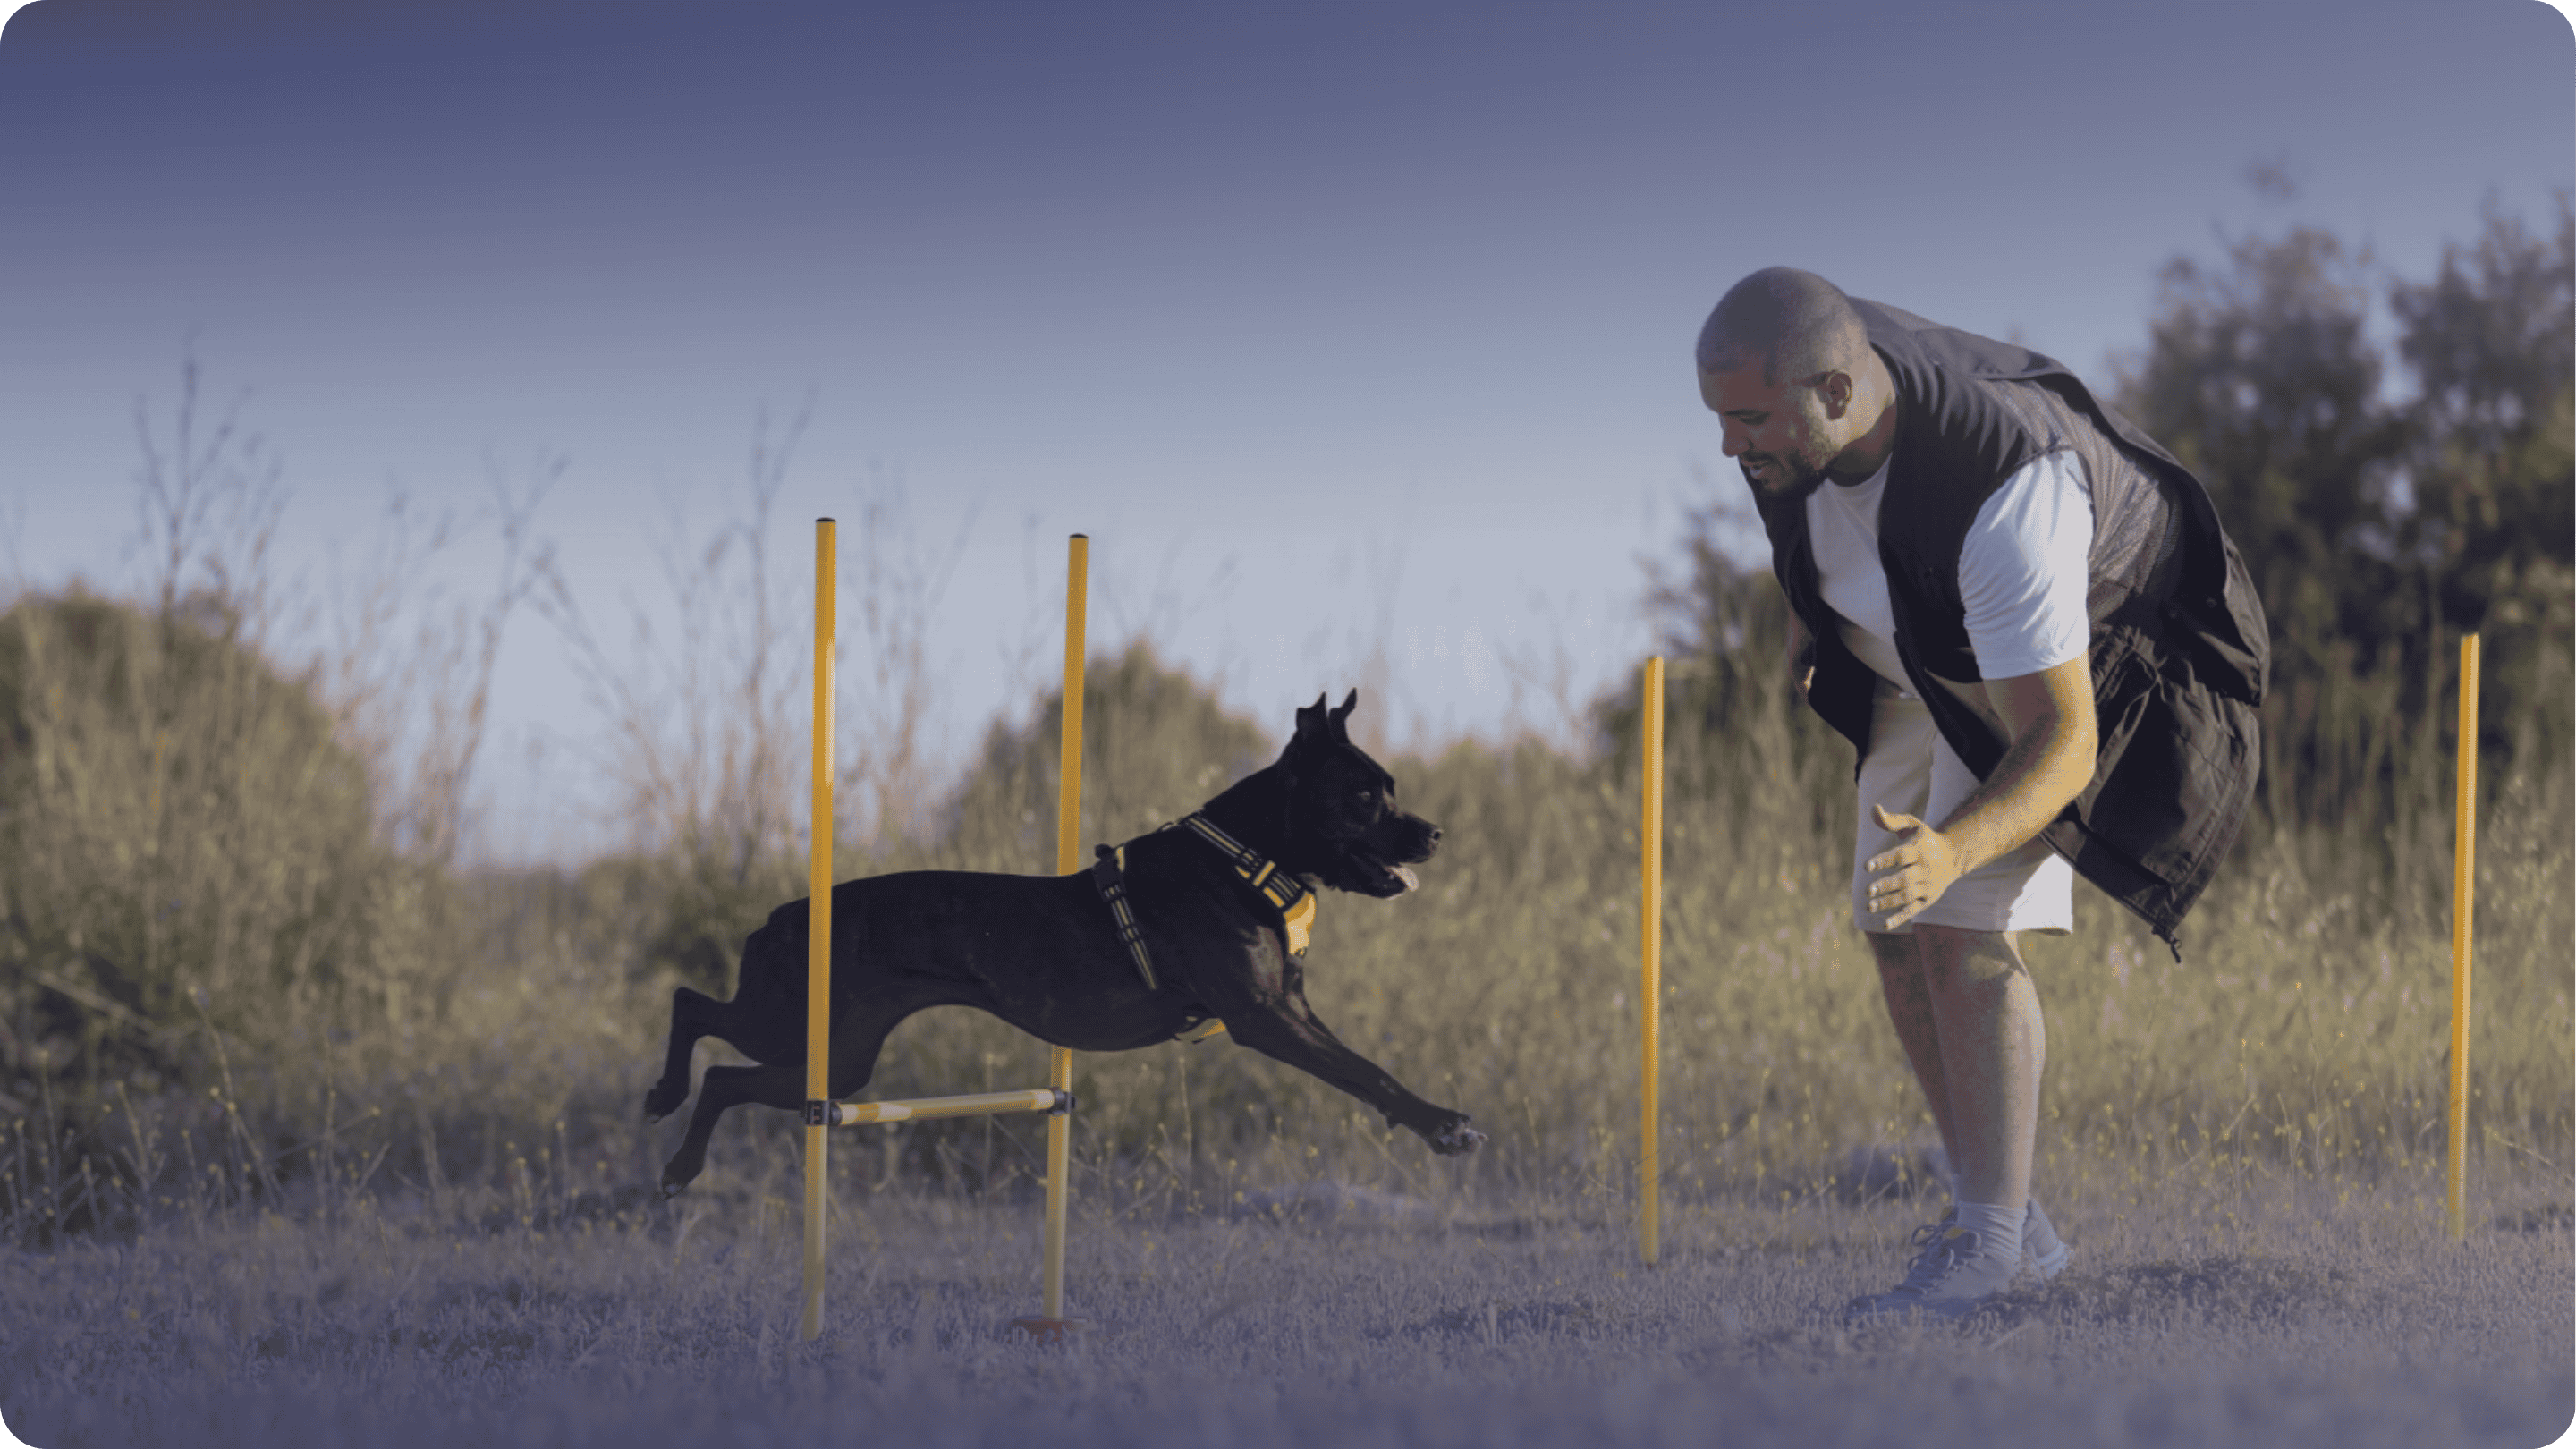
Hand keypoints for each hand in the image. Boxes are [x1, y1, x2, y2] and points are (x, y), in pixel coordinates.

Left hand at [1865, 803, 1962, 928]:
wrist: (1954, 856)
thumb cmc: (1925, 839)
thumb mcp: (1912, 825)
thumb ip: (1892, 820)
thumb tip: (1874, 808)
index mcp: (1920, 850)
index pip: (1900, 856)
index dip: (1883, 860)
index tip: (1866, 866)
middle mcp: (1925, 869)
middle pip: (1905, 879)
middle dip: (1886, 886)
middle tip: (1868, 890)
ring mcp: (1928, 885)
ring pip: (1907, 896)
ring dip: (1889, 902)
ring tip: (1869, 905)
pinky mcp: (1928, 899)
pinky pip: (1913, 910)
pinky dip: (1900, 918)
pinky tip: (1884, 925)